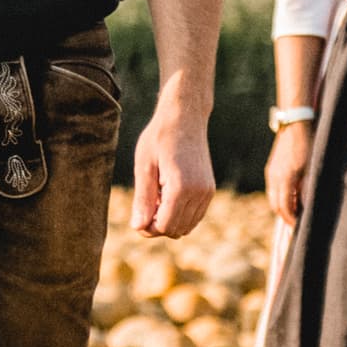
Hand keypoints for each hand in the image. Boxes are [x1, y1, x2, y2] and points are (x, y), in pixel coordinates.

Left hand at [133, 106, 214, 238]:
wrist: (185, 117)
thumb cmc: (159, 138)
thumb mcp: (144, 166)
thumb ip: (142, 199)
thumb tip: (138, 227)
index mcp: (181, 188)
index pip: (164, 226)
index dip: (147, 228)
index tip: (137, 215)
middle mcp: (199, 193)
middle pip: (176, 229)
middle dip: (157, 225)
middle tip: (145, 203)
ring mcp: (207, 192)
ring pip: (186, 226)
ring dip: (169, 220)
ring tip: (156, 196)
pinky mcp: (209, 190)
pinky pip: (194, 216)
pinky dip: (180, 214)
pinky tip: (167, 195)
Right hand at [267, 123, 309, 224]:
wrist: (295, 123)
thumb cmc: (308, 144)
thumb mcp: (312, 167)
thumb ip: (308, 188)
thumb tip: (308, 206)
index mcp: (285, 178)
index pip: (284, 207)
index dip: (292, 219)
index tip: (301, 226)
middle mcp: (274, 177)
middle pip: (275, 205)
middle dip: (286, 216)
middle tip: (297, 222)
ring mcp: (271, 172)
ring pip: (272, 197)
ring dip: (282, 206)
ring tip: (296, 210)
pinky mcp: (271, 168)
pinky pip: (273, 188)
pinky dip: (280, 196)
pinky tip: (291, 195)